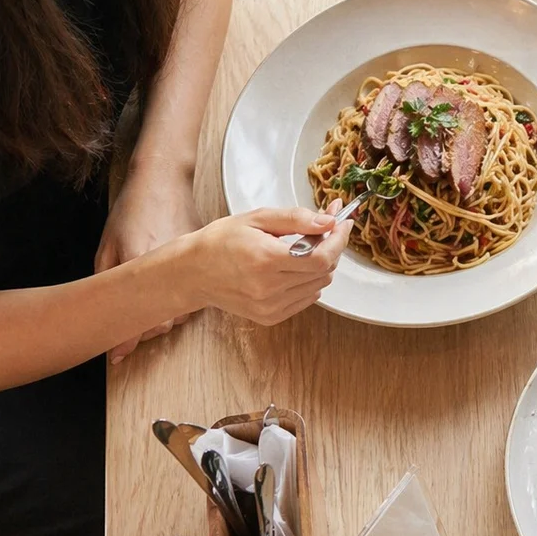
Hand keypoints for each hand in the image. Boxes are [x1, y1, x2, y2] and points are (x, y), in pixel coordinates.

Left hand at [96, 166, 204, 362]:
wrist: (165, 181)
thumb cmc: (132, 211)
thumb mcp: (108, 246)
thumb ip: (107, 283)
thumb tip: (104, 322)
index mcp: (143, 265)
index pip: (147, 324)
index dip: (132, 339)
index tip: (119, 351)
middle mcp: (175, 270)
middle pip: (168, 323)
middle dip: (150, 326)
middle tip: (136, 315)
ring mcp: (197, 266)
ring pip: (185, 310)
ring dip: (169, 310)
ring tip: (156, 295)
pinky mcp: (212, 261)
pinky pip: (199, 292)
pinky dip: (185, 294)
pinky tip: (174, 282)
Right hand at [176, 206, 350, 325]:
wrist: (194, 272)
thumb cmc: (222, 240)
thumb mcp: (258, 218)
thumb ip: (296, 219)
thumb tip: (329, 220)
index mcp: (265, 260)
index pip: (321, 257)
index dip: (338, 239)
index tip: (343, 222)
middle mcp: (269, 288)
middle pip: (324, 271)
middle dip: (331, 247)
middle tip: (323, 230)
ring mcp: (270, 306)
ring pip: (319, 285)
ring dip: (320, 265)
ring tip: (302, 249)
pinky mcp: (270, 317)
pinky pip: (307, 298)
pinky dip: (309, 281)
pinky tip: (292, 268)